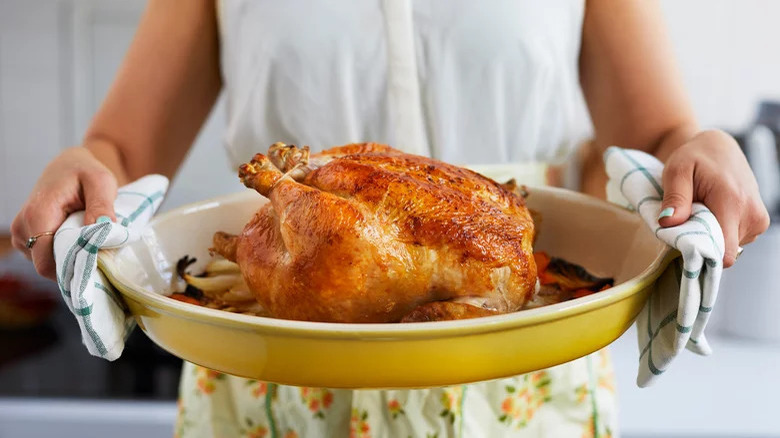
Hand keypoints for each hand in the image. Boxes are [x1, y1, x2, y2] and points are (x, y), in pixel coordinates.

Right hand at [11, 147, 117, 279]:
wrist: (69, 165)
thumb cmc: (86, 172)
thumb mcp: (101, 182)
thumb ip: (101, 206)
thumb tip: (103, 229)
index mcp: (37, 215)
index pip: (46, 261)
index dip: (72, 268)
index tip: (98, 263)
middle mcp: (23, 227)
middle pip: (47, 266)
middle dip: (75, 264)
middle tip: (100, 252)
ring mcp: (22, 234)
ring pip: (48, 264)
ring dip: (71, 258)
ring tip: (89, 240)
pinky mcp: (27, 239)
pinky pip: (47, 258)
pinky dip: (65, 254)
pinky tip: (79, 240)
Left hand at [659, 129, 769, 266]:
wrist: (718, 147)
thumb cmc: (693, 157)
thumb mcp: (676, 171)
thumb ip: (675, 198)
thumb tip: (668, 223)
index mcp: (733, 202)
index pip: (724, 251)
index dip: (701, 255)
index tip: (683, 248)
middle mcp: (752, 214)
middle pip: (722, 251)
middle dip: (701, 242)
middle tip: (687, 221)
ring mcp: (758, 220)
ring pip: (727, 247)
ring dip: (709, 236)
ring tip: (700, 212)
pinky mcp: (757, 222)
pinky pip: (733, 240)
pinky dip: (719, 232)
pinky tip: (711, 214)